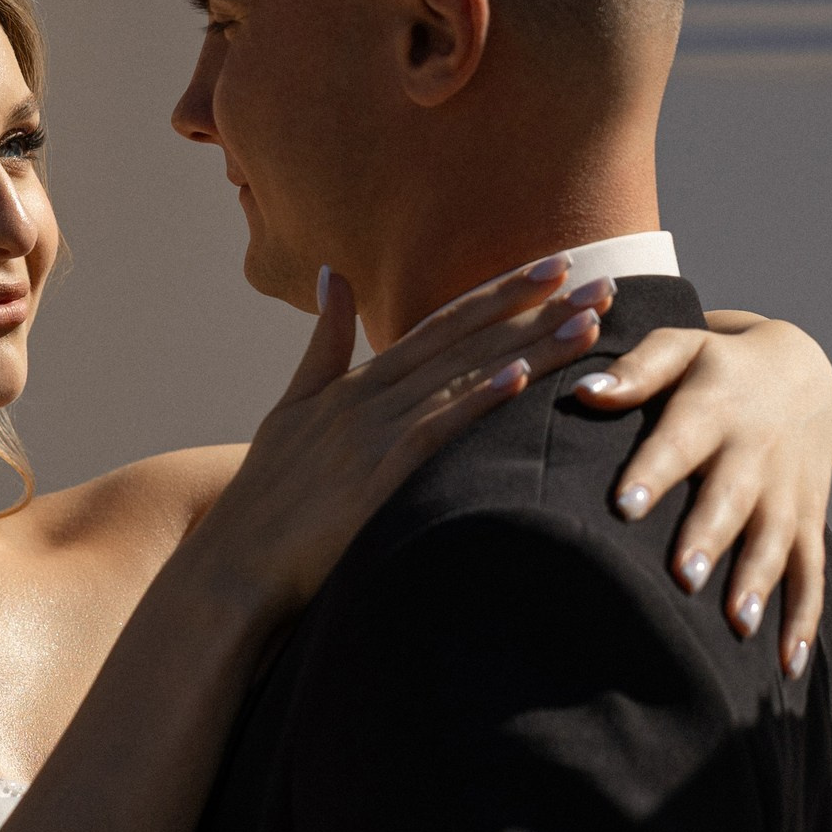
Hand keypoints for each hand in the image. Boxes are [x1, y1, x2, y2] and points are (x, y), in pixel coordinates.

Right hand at [188, 255, 608, 618]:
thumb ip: (321, 344)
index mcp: (354, 381)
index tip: (554, 265)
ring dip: (529, 346)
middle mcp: (367, 398)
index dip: (499, 293)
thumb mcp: (289, 408)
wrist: (233, 566)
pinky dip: (477, 400)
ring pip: (463, 377)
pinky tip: (520, 377)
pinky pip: (435, 431)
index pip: (441, 324)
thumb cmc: (264, 497)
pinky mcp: (375, 479)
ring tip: (588, 323)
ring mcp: (370, 435)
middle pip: (464, 341)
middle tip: (599, 279)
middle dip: (533, 308)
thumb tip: (335, 276)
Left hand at [572, 313, 831, 673]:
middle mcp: (755, 452)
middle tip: (685, 576)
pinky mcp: (808, 520)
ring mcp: (786, 491)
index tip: (624, 506)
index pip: (679, 441)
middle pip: (732, 498)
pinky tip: (788, 665)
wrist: (806, 373)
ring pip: (776, 540)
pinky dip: (804, 618)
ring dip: (758, 582)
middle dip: (710, 537)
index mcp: (714, 408)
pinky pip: (811, 571)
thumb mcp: (681, 348)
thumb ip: (636, 370)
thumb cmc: (718, 365)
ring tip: (737, 624)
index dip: (653, 472)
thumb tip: (584, 394)